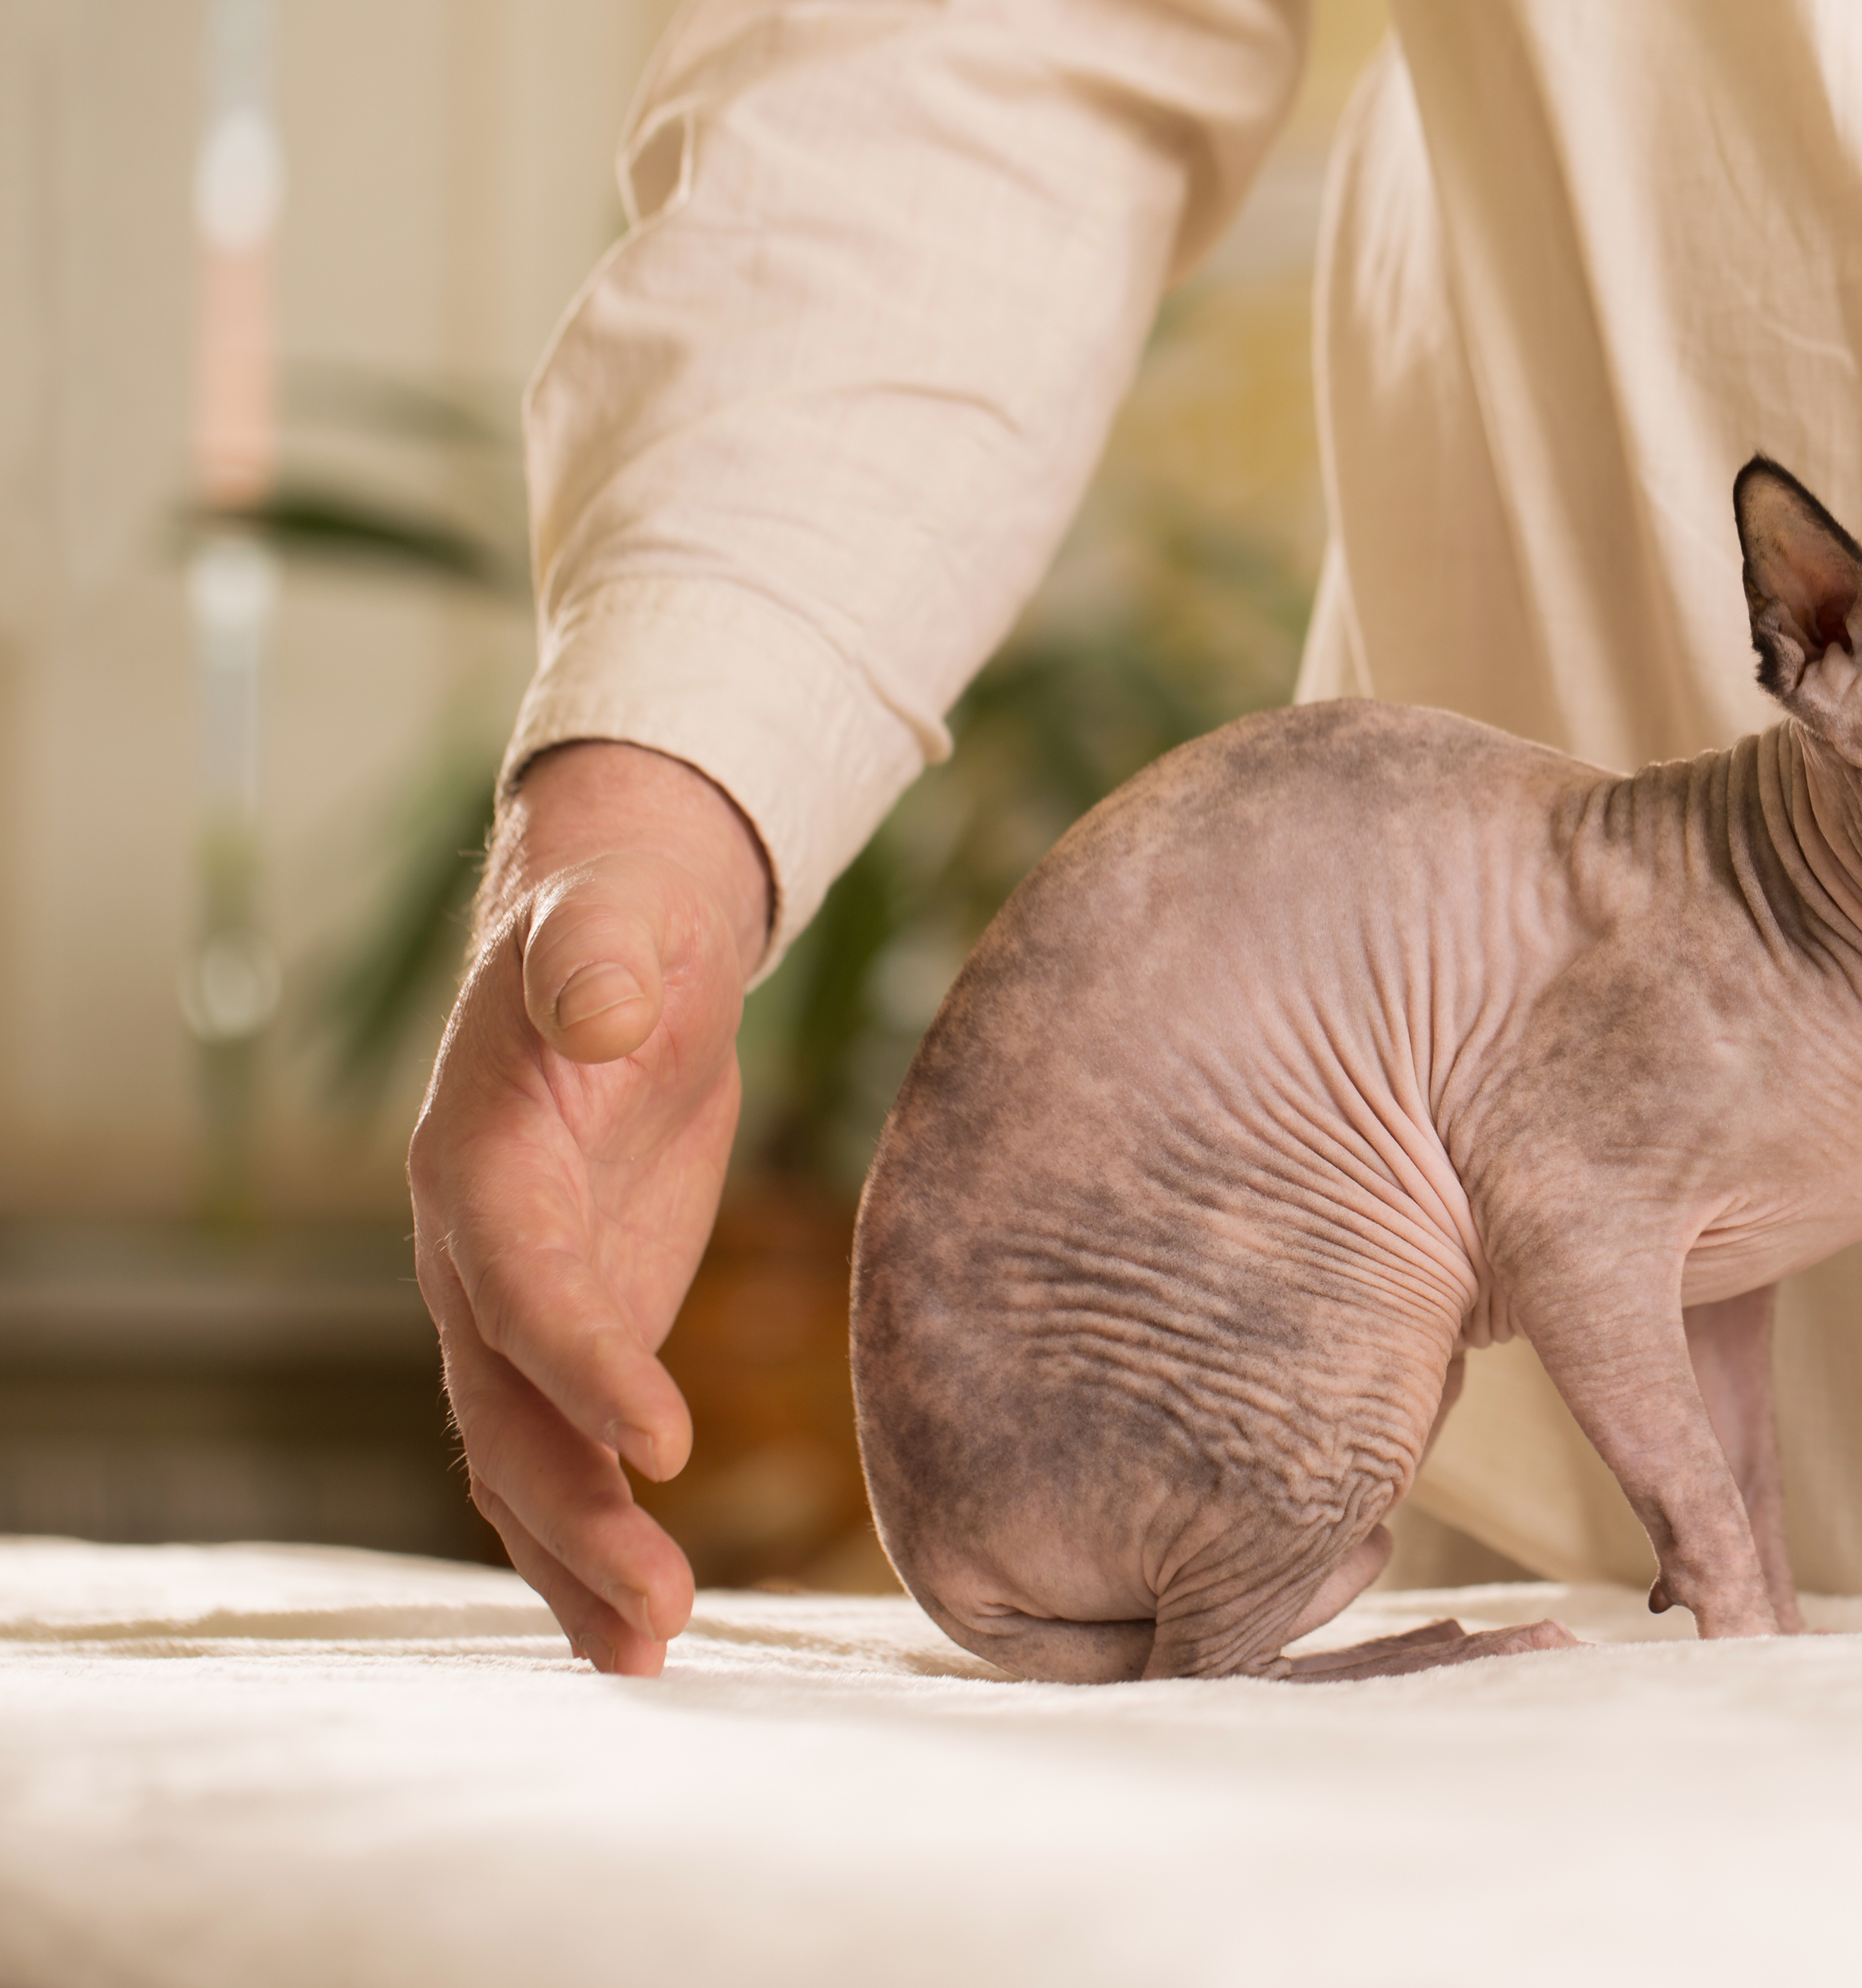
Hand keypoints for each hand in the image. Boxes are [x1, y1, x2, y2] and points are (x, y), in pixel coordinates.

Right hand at [408, 743, 771, 1671]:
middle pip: (509, 1410)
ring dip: (578, 1561)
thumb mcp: (611, 924)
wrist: (607, 950)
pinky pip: (566, 1453)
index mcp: (476, 1167)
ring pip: (525, 1458)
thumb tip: (610, 1003)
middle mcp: (475, 1257)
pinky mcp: (573, 1326)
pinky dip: (592, 1539)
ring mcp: (517, 1305)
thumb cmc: (614, 930)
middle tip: (665, 1613)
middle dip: (579, 1517)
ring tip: (653, 1655)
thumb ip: (598, 961)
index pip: (521, 1287)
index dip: (583, 1365)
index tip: (668, 1446)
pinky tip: (639, 1628)